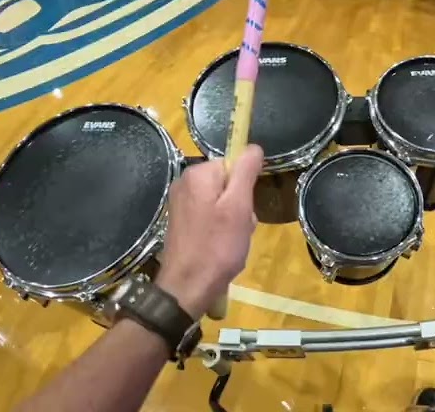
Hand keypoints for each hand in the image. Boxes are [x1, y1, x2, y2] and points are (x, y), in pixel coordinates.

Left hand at [155, 146, 261, 317]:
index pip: (234, 164)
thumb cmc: (217, 247)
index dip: (245, 187)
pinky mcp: (181, 221)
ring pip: (222, 202)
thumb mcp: (238, 206)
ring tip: (231, 241)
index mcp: (197, 174)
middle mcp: (185, 183)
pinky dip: (221, 230)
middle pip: (228, 183)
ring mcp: (181, 203)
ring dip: (233, 221)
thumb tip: (253, 146)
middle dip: (240, 206)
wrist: (187, 288)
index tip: (244, 209)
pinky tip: (221, 247)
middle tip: (239, 229)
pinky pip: (211, 216)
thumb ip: (246, 171)